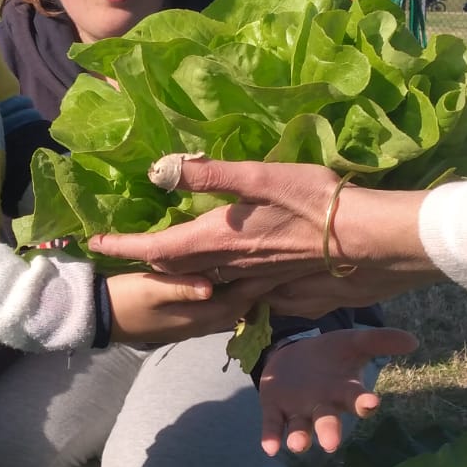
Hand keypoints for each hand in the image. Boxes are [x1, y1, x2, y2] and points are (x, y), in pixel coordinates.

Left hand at [88, 156, 439, 313]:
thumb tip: (159, 171)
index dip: (123, 247)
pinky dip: (228, 290)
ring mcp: (259, 285)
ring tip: (172, 270)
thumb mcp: (261, 176)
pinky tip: (233, 284)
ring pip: (211, 286)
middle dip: (150, 264)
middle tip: (128, 253)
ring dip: (187, 280)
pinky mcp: (284, 293)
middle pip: (179, 272)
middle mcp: (232, 269)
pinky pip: (244, 296)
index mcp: (219, 239)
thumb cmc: (318, 202)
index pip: (157, 248)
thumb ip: (209, 173)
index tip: (94, 245)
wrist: (371, 242)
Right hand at [105, 271, 271, 345]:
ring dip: (245, 292)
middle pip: (242, 306)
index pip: (242, 298)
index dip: (261, 282)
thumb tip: (211, 287)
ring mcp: (196, 325)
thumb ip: (182, 288)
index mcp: (200, 314)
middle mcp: (204, 323)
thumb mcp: (151, 289)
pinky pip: (219, 310)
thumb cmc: (126, 299)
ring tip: (257, 269)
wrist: (102, 318)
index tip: (277, 261)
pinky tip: (230, 281)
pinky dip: (230, 296)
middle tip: (274, 261)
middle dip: (258, 286)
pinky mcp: (187, 322)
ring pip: (232, 309)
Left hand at [258, 327, 417, 455]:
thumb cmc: (331, 354)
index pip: (356, 400)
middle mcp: (323, 406)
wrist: (295, 354)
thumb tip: (413, 340)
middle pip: (327, 421)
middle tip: (331, 444)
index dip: (364, 403)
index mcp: (344, 391)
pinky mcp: (275, 408)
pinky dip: (271, 436)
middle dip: (329, 432)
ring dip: (300, 438)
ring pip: (300, 429)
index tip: (371, 403)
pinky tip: (269, 447)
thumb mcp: (353, 342)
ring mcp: (298, 410)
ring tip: (298, 445)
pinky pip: (273, 424)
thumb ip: (379, 341)